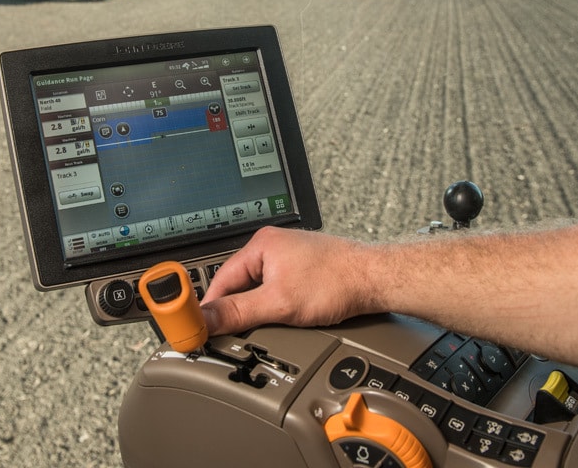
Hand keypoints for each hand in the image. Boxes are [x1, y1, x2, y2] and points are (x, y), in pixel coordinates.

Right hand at [200, 226, 373, 335]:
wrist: (375, 280)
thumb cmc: (337, 281)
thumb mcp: (278, 303)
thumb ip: (238, 312)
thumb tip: (205, 319)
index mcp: (260, 244)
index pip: (220, 279)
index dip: (211, 308)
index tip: (201, 328)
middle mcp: (272, 246)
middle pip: (238, 284)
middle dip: (236, 309)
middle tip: (233, 333)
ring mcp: (289, 256)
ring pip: (258, 288)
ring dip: (256, 307)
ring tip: (265, 323)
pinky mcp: (302, 269)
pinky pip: (275, 288)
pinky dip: (273, 304)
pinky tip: (282, 316)